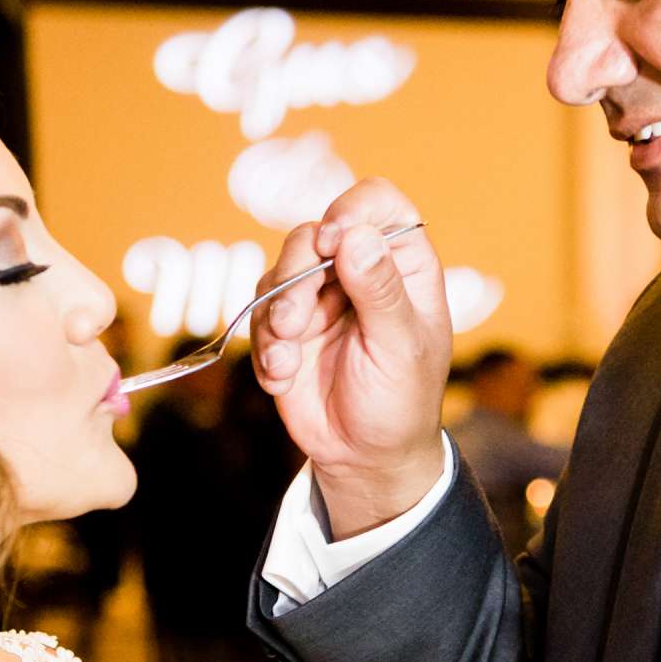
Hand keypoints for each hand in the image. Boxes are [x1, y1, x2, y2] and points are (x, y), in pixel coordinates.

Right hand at [251, 180, 451, 537]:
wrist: (365, 457)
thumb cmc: (401, 401)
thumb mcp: (400, 348)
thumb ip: (380, 291)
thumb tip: (356, 236)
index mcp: (402, 266)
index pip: (379, 204)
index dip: (353, 209)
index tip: (334, 239)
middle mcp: (358, 271)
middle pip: (315, 234)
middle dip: (297, 275)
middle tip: (295, 322)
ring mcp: (319, 296)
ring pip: (280, 270)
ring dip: (275, 315)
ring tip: (287, 359)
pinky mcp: (286, 325)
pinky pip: (259, 314)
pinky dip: (264, 346)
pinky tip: (282, 379)